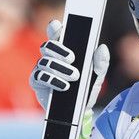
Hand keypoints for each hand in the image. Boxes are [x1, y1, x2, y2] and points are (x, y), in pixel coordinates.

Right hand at [29, 21, 109, 136]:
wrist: (78, 112)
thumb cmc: (85, 90)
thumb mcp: (97, 77)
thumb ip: (100, 63)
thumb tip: (102, 48)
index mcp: (63, 51)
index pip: (56, 35)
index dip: (54, 29)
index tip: (57, 26)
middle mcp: (50, 58)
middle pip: (47, 46)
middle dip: (58, 50)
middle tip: (72, 58)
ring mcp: (41, 69)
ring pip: (44, 62)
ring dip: (60, 68)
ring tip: (74, 76)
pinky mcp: (36, 82)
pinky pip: (39, 76)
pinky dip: (52, 80)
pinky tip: (64, 86)